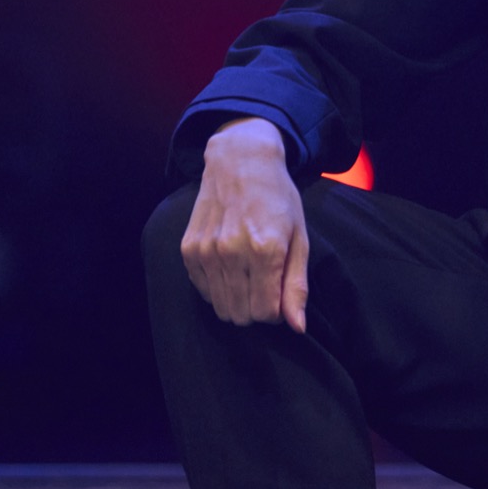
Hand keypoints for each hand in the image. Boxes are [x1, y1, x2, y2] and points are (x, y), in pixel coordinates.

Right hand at [180, 117, 310, 331]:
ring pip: (221, 307)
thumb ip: (296, 285)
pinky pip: (203, 291)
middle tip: (264, 284)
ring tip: (247, 275)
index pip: (266, 313)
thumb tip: (296, 327)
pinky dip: (217, 288)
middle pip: (242, 314)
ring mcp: (206, 251)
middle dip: (256, 310)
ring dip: (237, 301)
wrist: (240, 161)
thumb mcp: (298, 238)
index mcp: (266, 251)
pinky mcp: (189, 249)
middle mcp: (232, 253)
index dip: (276, 311)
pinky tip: (228, 267)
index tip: (279, 292)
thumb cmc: (277, 199)